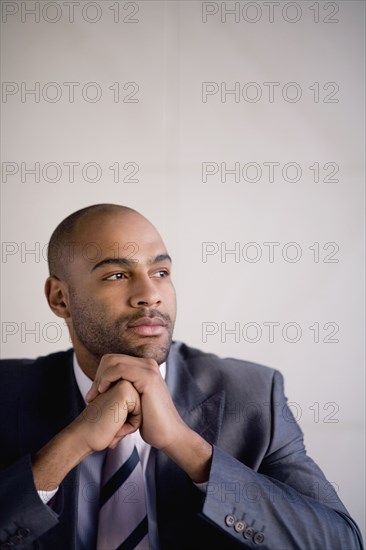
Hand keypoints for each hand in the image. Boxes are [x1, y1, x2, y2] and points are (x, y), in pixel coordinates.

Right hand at [32, 379, 141, 491]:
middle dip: (131, 421)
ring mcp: (123, 383)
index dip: (128, 421)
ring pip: (143, 409)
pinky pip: (140, 413)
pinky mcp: (124, 390)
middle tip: (111, 425)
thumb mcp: (119, 417)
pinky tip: (115, 427)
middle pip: (143, 406)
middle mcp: (122, 381)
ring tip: (112, 426)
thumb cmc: (100, 431)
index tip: (111, 423)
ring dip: (130, 424)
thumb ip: (129, 409)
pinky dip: (130, 426)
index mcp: (120, 385)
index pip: (140, 407)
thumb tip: (148, 412)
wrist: (83, 438)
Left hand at [85, 354, 212, 481]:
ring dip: (99, 378)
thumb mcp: (133, 401)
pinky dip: (106, 378)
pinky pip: (119, 369)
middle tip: (91, 397)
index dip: (99, 375)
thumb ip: (123, 389)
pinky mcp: (148, 377)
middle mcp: (147, 364)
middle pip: (111, 358)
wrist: (168, 434)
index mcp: (144, 367)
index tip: (92, 395)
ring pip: (113, 361)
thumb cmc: (150, 422)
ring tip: (95, 396)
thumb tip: (103, 387)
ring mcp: (149, 369)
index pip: (113, 360)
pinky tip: (102, 391)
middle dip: (97, 376)